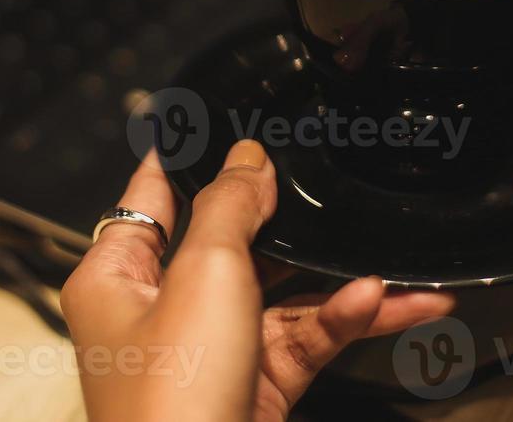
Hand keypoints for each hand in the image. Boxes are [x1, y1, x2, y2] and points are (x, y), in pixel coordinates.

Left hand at [62, 141, 455, 420]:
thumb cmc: (170, 401)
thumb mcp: (205, 276)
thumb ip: (230, 208)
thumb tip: (247, 158)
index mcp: (117, 275)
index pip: (151, 195)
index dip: (186, 156)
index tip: (214, 119)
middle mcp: (158, 310)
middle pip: (226, 241)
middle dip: (286, 220)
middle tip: (325, 185)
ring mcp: (208, 350)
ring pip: (279, 293)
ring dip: (335, 281)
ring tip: (395, 268)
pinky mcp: (251, 386)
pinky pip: (302, 337)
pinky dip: (341, 319)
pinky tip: (383, 302)